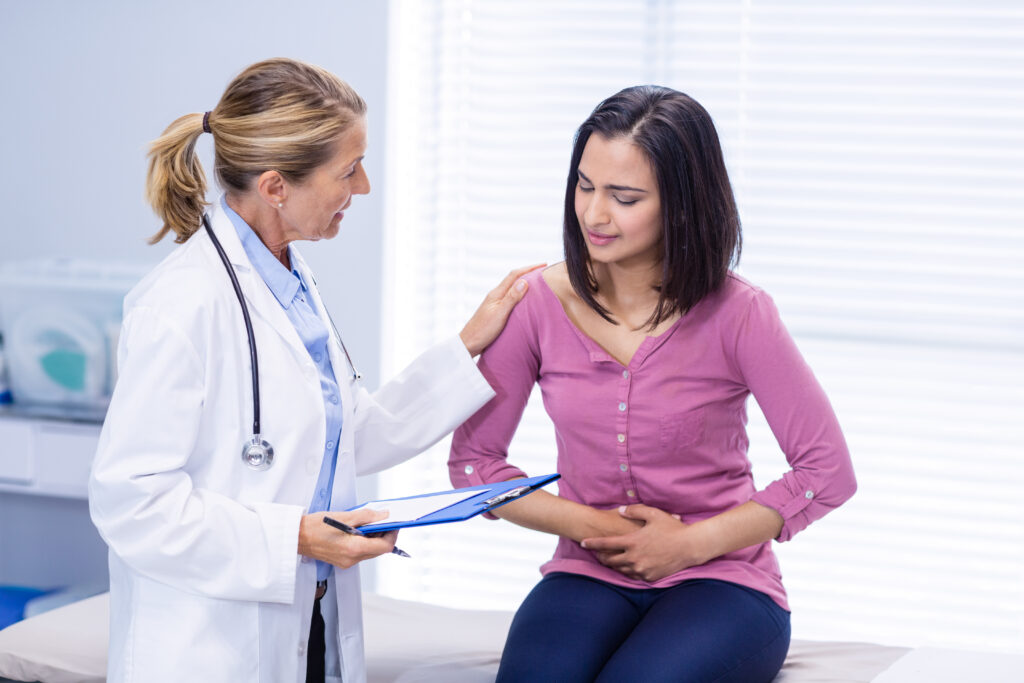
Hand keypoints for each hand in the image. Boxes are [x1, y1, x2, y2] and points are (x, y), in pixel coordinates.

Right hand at [298, 507, 398, 569]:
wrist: (295, 537)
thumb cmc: (314, 526)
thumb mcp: (344, 516)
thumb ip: (367, 516)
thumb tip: (383, 516)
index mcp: (353, 548)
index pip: (385, 546)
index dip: (393, 534)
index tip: (393, 524)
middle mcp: (351, 559)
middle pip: (378, 550)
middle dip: (384, 535)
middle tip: (383, 521)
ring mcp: (346, 562)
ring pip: (370, 552)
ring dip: (373, 538)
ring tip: (369, 524)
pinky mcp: (341, 561)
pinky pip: (359, 553)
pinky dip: (363, 542)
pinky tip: (358, 531)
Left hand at [459, 264, 544, 355]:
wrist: (468, 343)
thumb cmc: (483, 331)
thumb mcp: (500, 314)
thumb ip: (511, 298)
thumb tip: (524, 281)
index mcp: (496, 293)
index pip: (515, 275)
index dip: (530, 268)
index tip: (544, 265)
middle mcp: (495, 295)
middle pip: (513, 278)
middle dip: (528, 272)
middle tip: (542, 271)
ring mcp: (494, 302)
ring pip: (511, 287)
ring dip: (523, 282)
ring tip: (536, 282)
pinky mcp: (494, 310)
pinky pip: (509, 296)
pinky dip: (519, 293)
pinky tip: (522, 298)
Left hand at [580, 504, 705, 581]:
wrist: (690, 547)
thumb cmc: (672, 528)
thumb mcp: (653, 514)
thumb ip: (634, 511)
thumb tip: (620, 511)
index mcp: (633, 541)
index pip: (606, 544)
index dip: (592, 544)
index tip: (583, 543)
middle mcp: (634, 558)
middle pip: (610, 560)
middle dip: (601, 557)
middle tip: (596, 554)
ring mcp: (642, 569)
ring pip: (621, 569)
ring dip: (614, 565)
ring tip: (609, 561)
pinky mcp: (650, 577)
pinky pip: (634, 576)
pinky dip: (628, 571)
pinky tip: (627, 567)